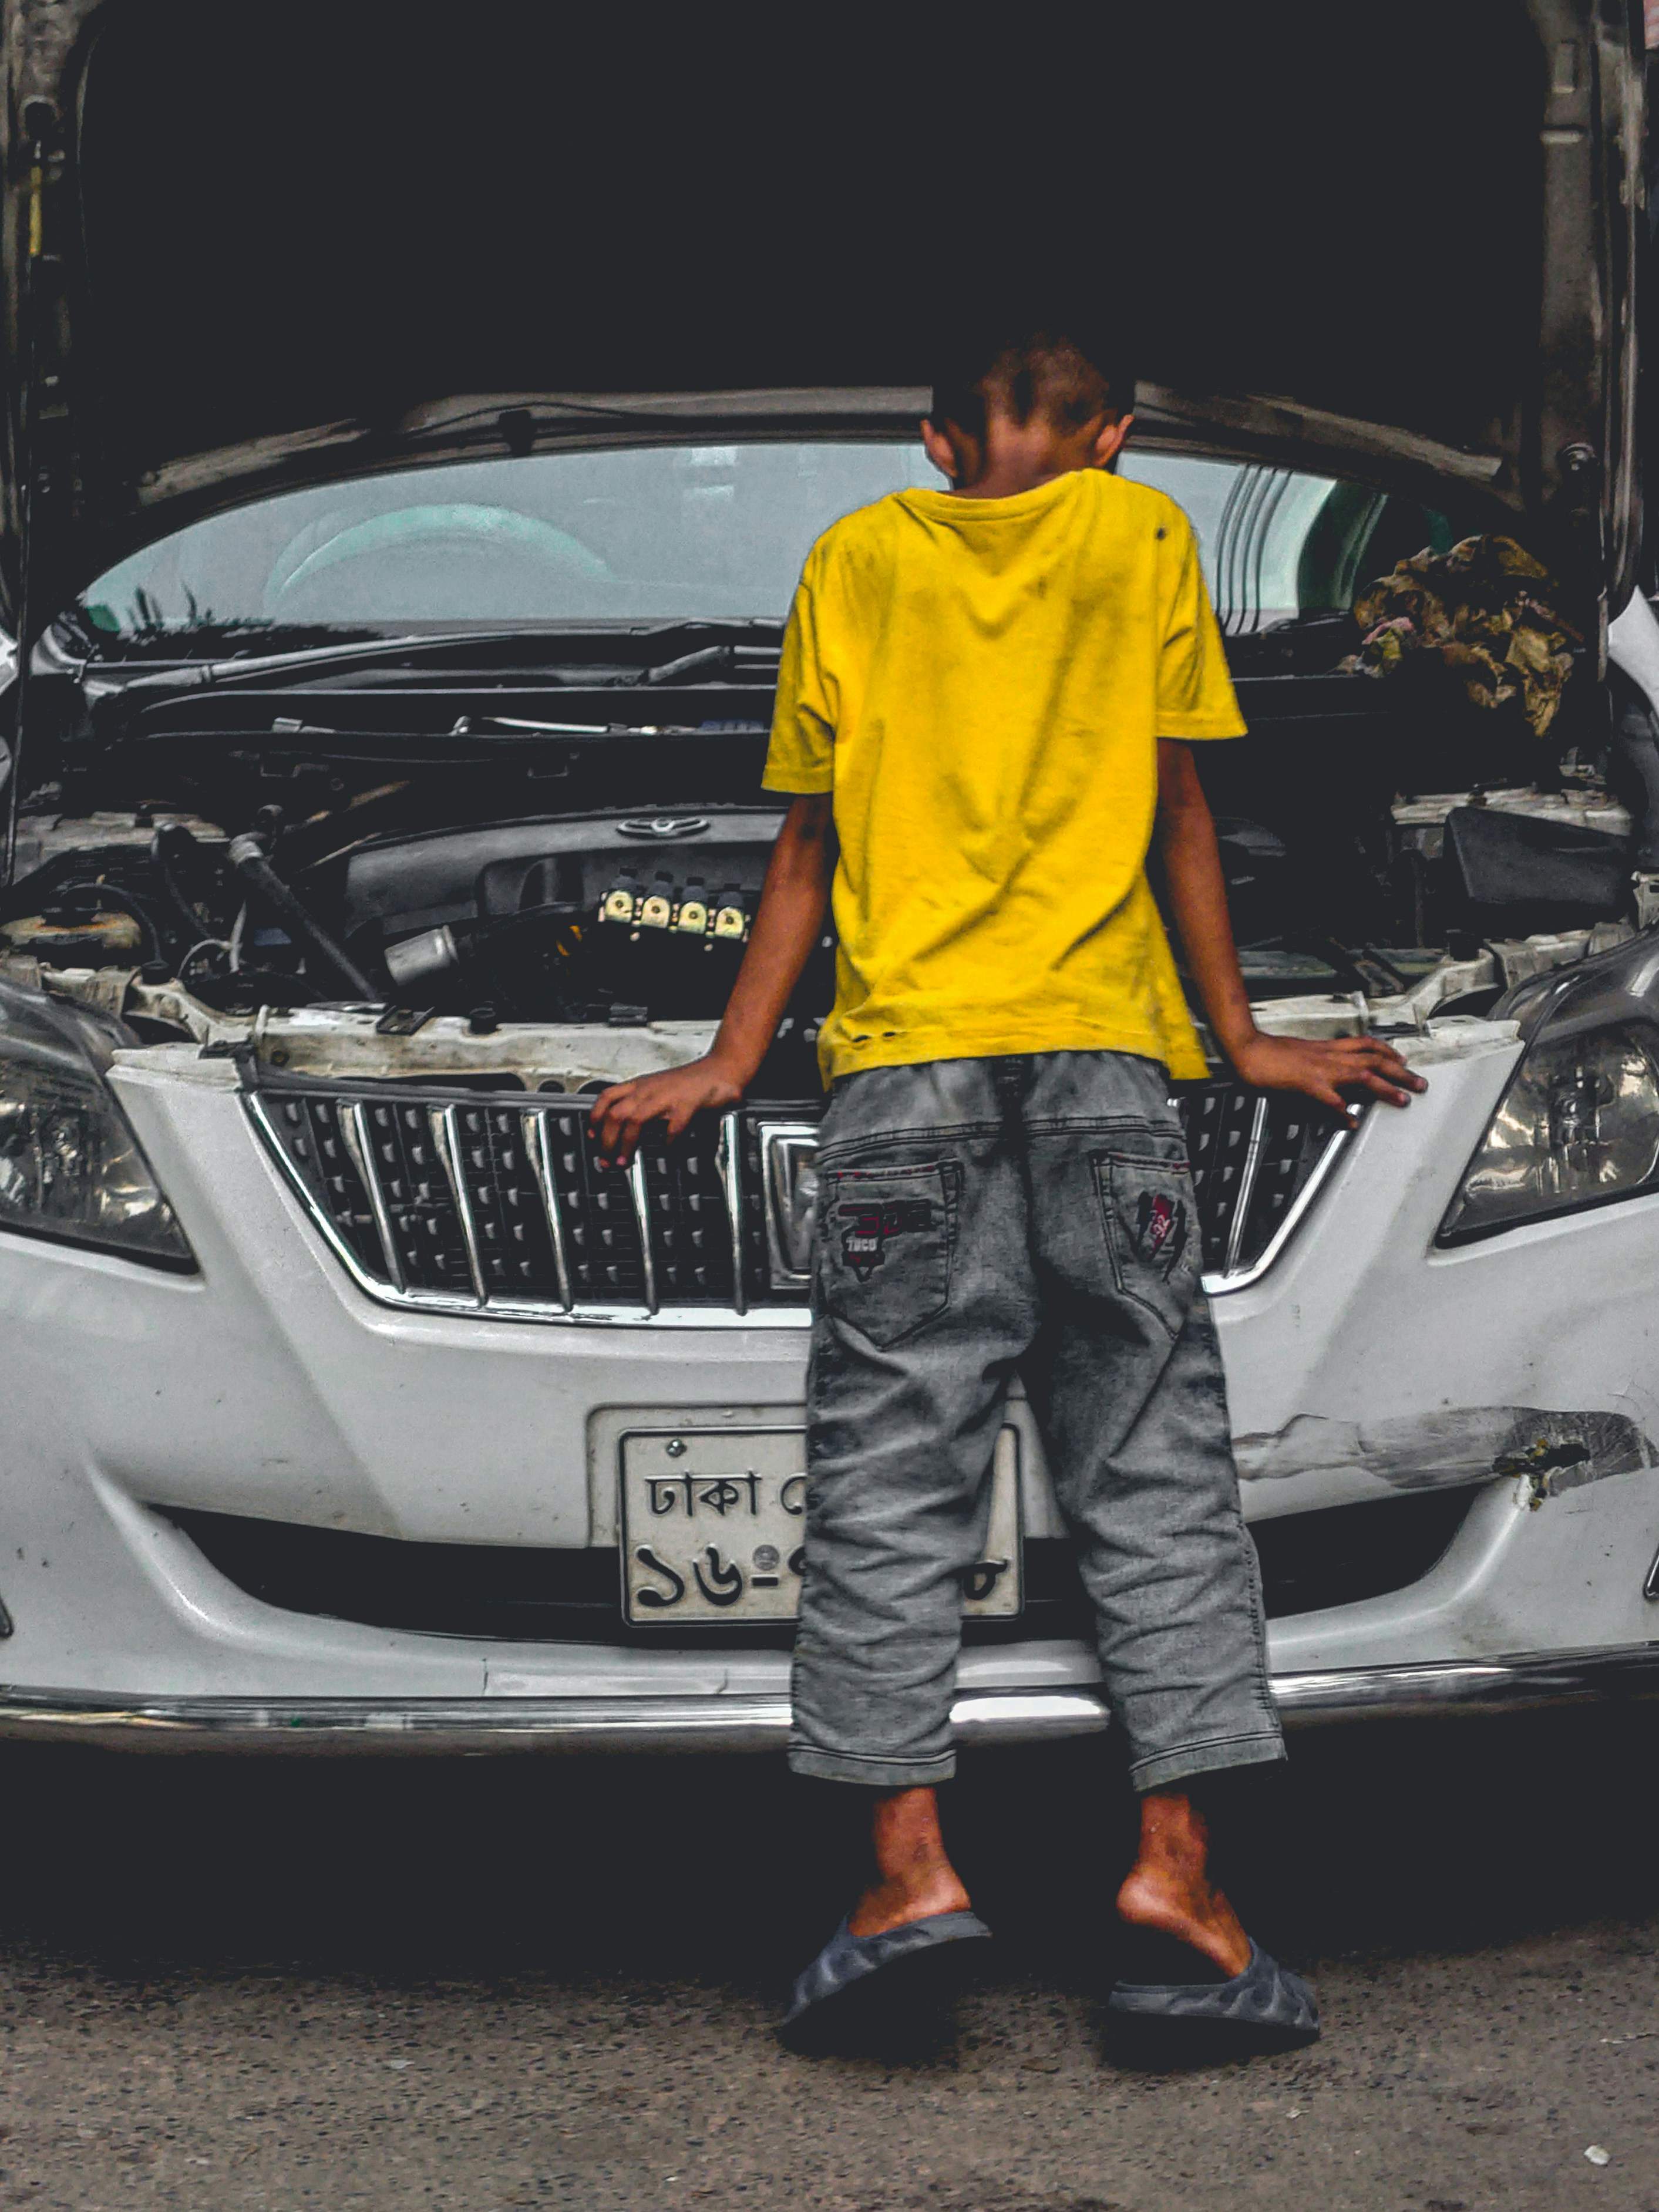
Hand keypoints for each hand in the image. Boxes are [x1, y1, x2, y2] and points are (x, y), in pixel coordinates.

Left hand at [589, 1053, 747, 1166]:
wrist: (720, 1068)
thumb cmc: (690, 1081)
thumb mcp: (658, 1087)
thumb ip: (642, 1102)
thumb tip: (624, 1125)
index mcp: (640, 1085)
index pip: (606, 1097)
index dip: (595, 1118)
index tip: (592, 1136)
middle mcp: (649, 1090)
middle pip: (615, 1113)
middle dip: (606, 1140)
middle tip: (606, 1159)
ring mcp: (666, 1097)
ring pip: (635, 1120)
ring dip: (626, 1143)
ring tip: (625, 1161)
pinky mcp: (686, 1105)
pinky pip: (672, 1128)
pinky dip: (667, 1143)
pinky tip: (667, 1151)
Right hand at [1226, 1030, 1426, 1126]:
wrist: (1250, 1049)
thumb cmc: (1271, 1051)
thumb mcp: (1302, 1052)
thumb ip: (1320, 1060)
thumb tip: (1329, 1071)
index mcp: (1328, 1048)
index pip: (1366, 1045)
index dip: (1388, 1052)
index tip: (1402, 1060)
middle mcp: (1330, 1056)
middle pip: (1374, 1060)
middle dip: (1400, 1072)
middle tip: (1420, 1084)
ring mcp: (1321, 1070)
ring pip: (1363, 1076)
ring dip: (1386, 1088)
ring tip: (1402, 1100)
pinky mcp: (1308, 1083)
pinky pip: (1331, 1099)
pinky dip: (1344, 1110)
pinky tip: (1351, 1121)